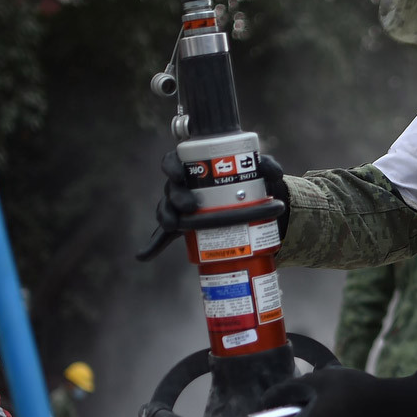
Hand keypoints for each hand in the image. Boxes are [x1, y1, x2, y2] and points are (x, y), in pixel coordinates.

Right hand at [137, 150, 287, 260]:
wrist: (254, 208)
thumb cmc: (251, 185)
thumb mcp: (260, 174)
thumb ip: (266, 166)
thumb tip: (272, 170)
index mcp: (194, 167)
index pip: (174, 161)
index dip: (172, 166)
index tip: (181, 173)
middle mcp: (184, 186)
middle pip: (172, 188)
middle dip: (177, 196)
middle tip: (191, 205)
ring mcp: (182, 207)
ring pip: (166, 209)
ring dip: (166, 217)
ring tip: (173, 225)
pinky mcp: (185, 228)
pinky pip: (163, 236)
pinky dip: (152, 247)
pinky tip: (143, 255)